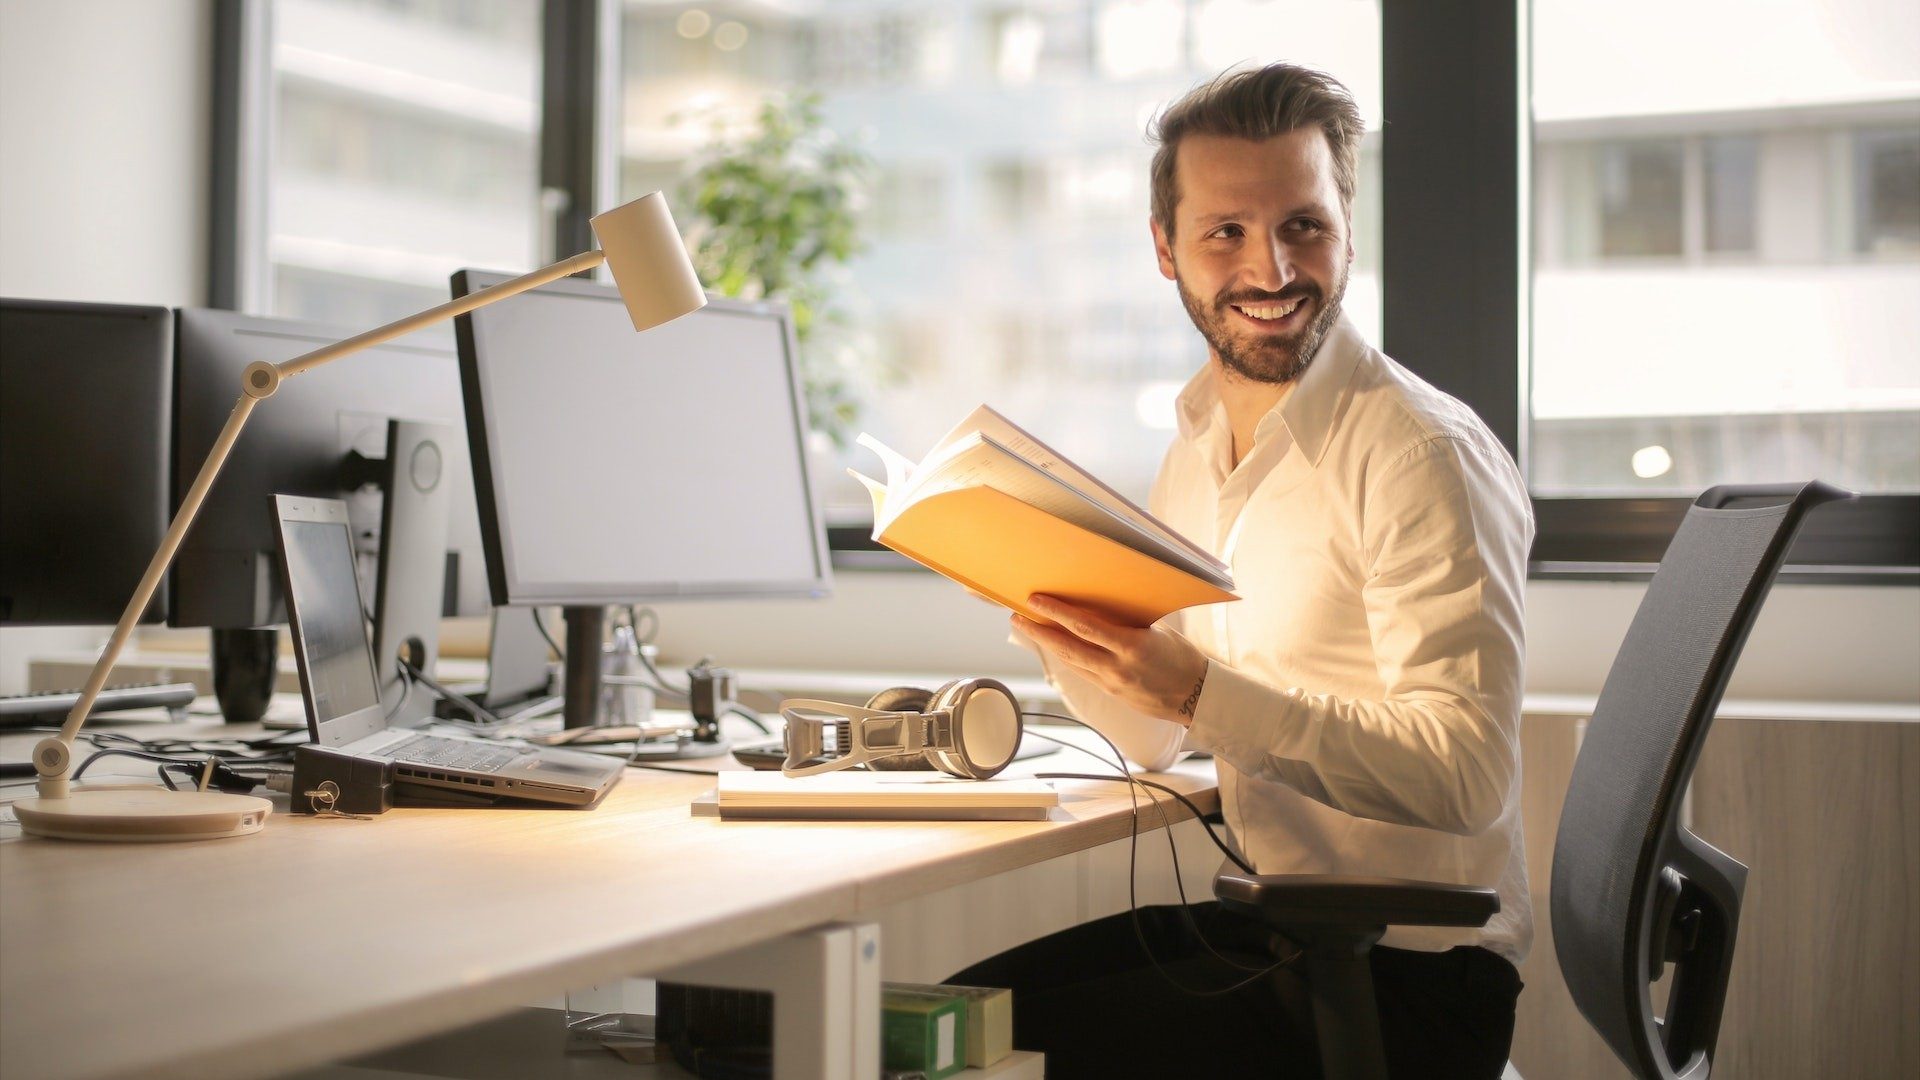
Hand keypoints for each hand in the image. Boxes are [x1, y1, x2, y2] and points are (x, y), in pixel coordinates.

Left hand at [1013, 594, 1209, 726]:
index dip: (1056, 613)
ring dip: (1047, 645)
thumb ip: (1127, 622)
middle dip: (1038, 632)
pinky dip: (1066, 657)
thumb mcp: (1157, 632)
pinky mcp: (1111, 693)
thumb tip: (1100, 604)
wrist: (1197, 697)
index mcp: (1132, 646)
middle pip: (1067, 648)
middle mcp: (1117, 667)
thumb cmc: (1182, 657)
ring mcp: (1112, 683)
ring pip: (1070, 662)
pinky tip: (1055, 645)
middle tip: (1016, 617)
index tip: (1036, 600)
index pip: (1085, 626)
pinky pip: (1082, 671)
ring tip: (1028, 628)